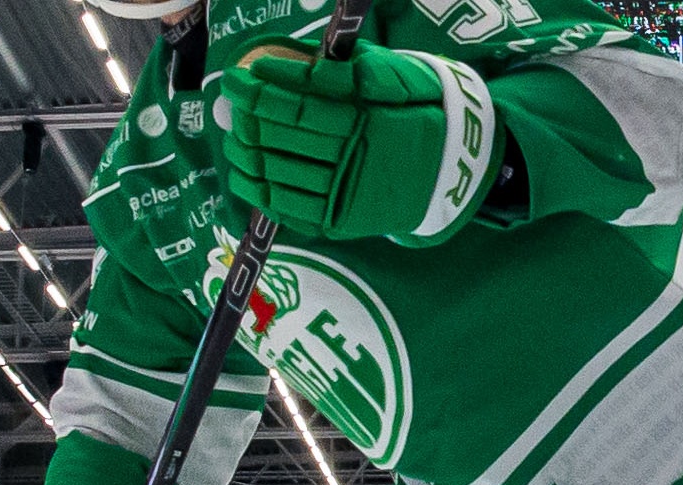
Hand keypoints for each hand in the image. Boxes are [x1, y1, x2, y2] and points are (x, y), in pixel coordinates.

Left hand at [218, 45, 505, 244]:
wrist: (452, 167)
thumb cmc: (416, 111)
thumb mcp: (393, 77)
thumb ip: (342, 72)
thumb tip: (286, 67)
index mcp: (367, 120)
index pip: (298, 106)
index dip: (260, 92)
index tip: (237, 78)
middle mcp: (356, 159)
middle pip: (283, 140)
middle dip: (247, 120)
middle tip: (230, 105)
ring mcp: (348, 193)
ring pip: (281, 176)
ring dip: (247, 156)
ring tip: (233, 139)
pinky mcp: (345, 220)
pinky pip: (293, 210)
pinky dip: (262, 194)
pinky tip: (244, 177)